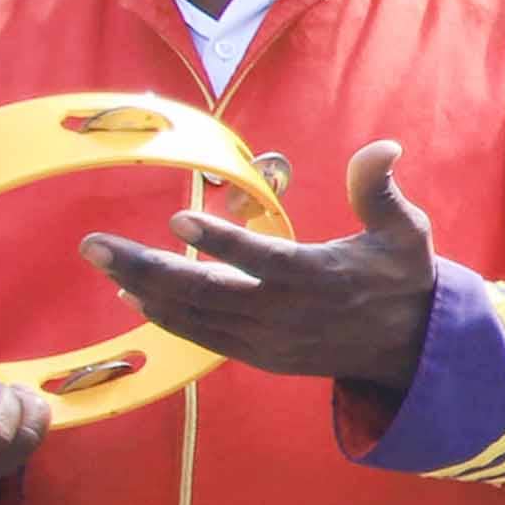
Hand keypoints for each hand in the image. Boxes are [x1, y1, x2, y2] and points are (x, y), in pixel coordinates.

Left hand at [80, 139, 438, 397]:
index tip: (177, 220)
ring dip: (145, 289)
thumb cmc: (401, 278)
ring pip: (195, 317)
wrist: (410, 349)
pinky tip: (134, 294)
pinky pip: (203, 337)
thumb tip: (382, 147)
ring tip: (102, 262)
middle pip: (206, 293)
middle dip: (146, 268)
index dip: (220, 242)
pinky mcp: (260, 357)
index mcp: (320, 277)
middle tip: (94, 245)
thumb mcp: (406, 231)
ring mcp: (269, 341)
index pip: (263, 260)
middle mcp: (287, 314)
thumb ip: (380, 191)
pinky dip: (166, 317)